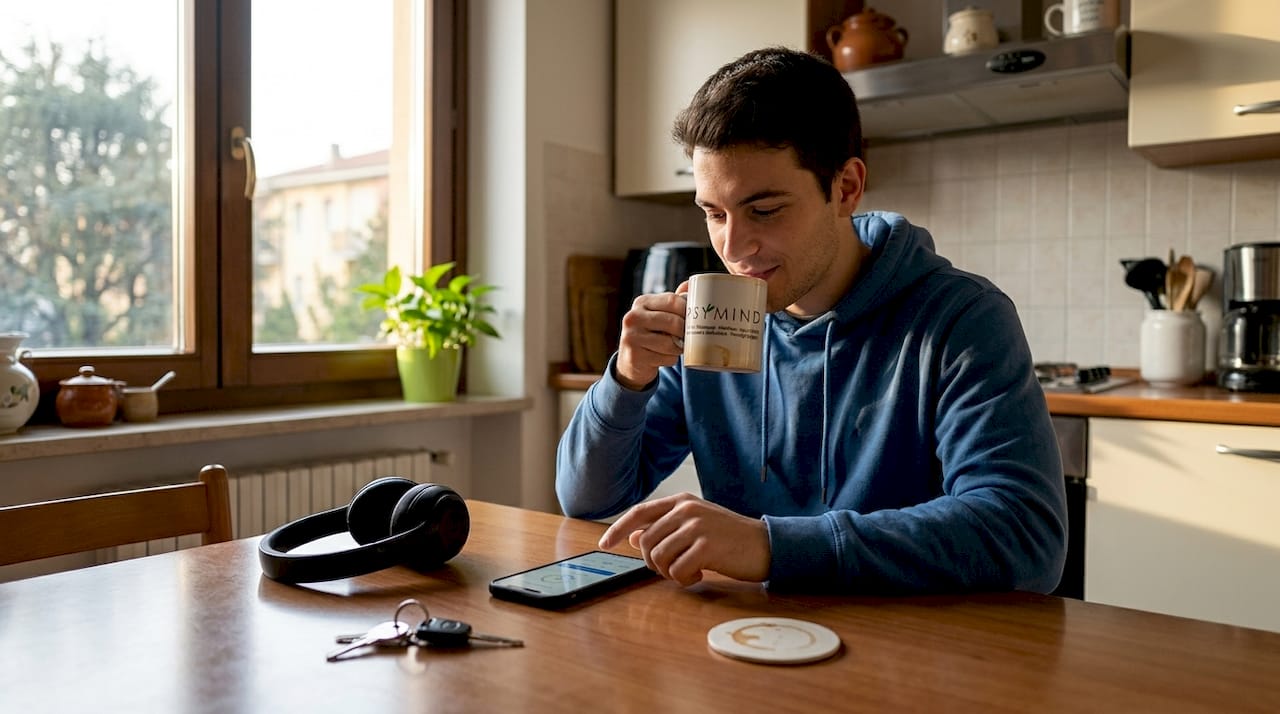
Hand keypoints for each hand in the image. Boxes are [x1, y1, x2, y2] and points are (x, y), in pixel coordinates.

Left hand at [598, 493, 770, 586]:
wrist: (766, 545)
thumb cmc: (729, 538)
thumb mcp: (695, 526)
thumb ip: (665, 528)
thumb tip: (632, 536)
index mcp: (681, 501)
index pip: (639, 512)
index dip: (617, 528)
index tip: (604, 543)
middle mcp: (687, 510)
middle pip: (646, 541)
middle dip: (653, 562)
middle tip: (673, 569)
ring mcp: (697, 526)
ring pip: (659, 556)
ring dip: (669, 572)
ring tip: (688, 572)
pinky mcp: (707, 546)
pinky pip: (677, 570)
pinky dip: (684, 580)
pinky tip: (699, 576)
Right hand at [614, 284, 687, 390]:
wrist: (631, 361)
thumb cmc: (651, 334)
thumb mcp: (659, 314)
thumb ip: (673, 301)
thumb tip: (691, 283)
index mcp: (641, 302)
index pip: (673, 300)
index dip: (688, 310)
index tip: (693, 318)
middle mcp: (633, 317)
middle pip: (673, 322)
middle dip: (685, 331)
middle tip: (686, 336)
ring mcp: (631, 337)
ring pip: (671, 343)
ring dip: (679, 347)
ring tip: (676, 346)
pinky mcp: (635, 356)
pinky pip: (666, 358)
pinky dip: (671, 359)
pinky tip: (664, 357)